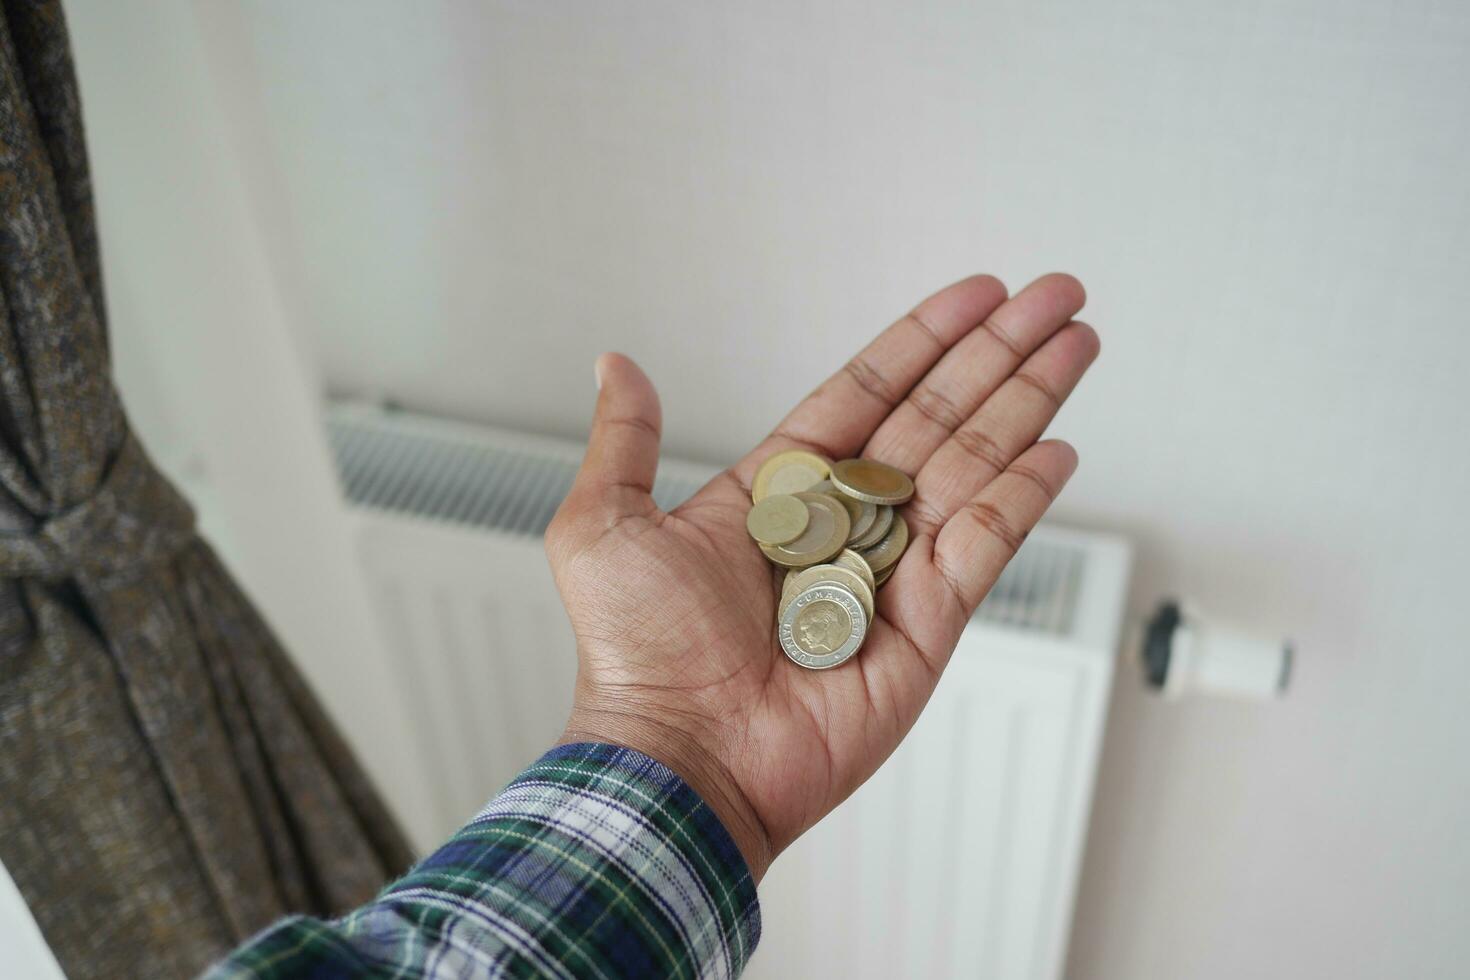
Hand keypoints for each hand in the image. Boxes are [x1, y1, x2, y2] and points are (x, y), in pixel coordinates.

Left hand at [545, 273, 1096, 879]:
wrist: (682, 757)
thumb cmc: (638, 656)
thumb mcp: (603, 526)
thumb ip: (626, 441)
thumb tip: (616, 366)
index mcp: (780, 493)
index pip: (868, 394)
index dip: (923, 341)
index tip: (975, 296)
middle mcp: (844, 525)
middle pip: (938, 416)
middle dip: (998, 353)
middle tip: (1054, 296)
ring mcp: (892, 573)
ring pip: (973, 464)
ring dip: (1028, 401)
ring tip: (1074, 344)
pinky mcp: (928, 625)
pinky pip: (986, 544)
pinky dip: (1026, 494)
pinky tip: (1058, 448)